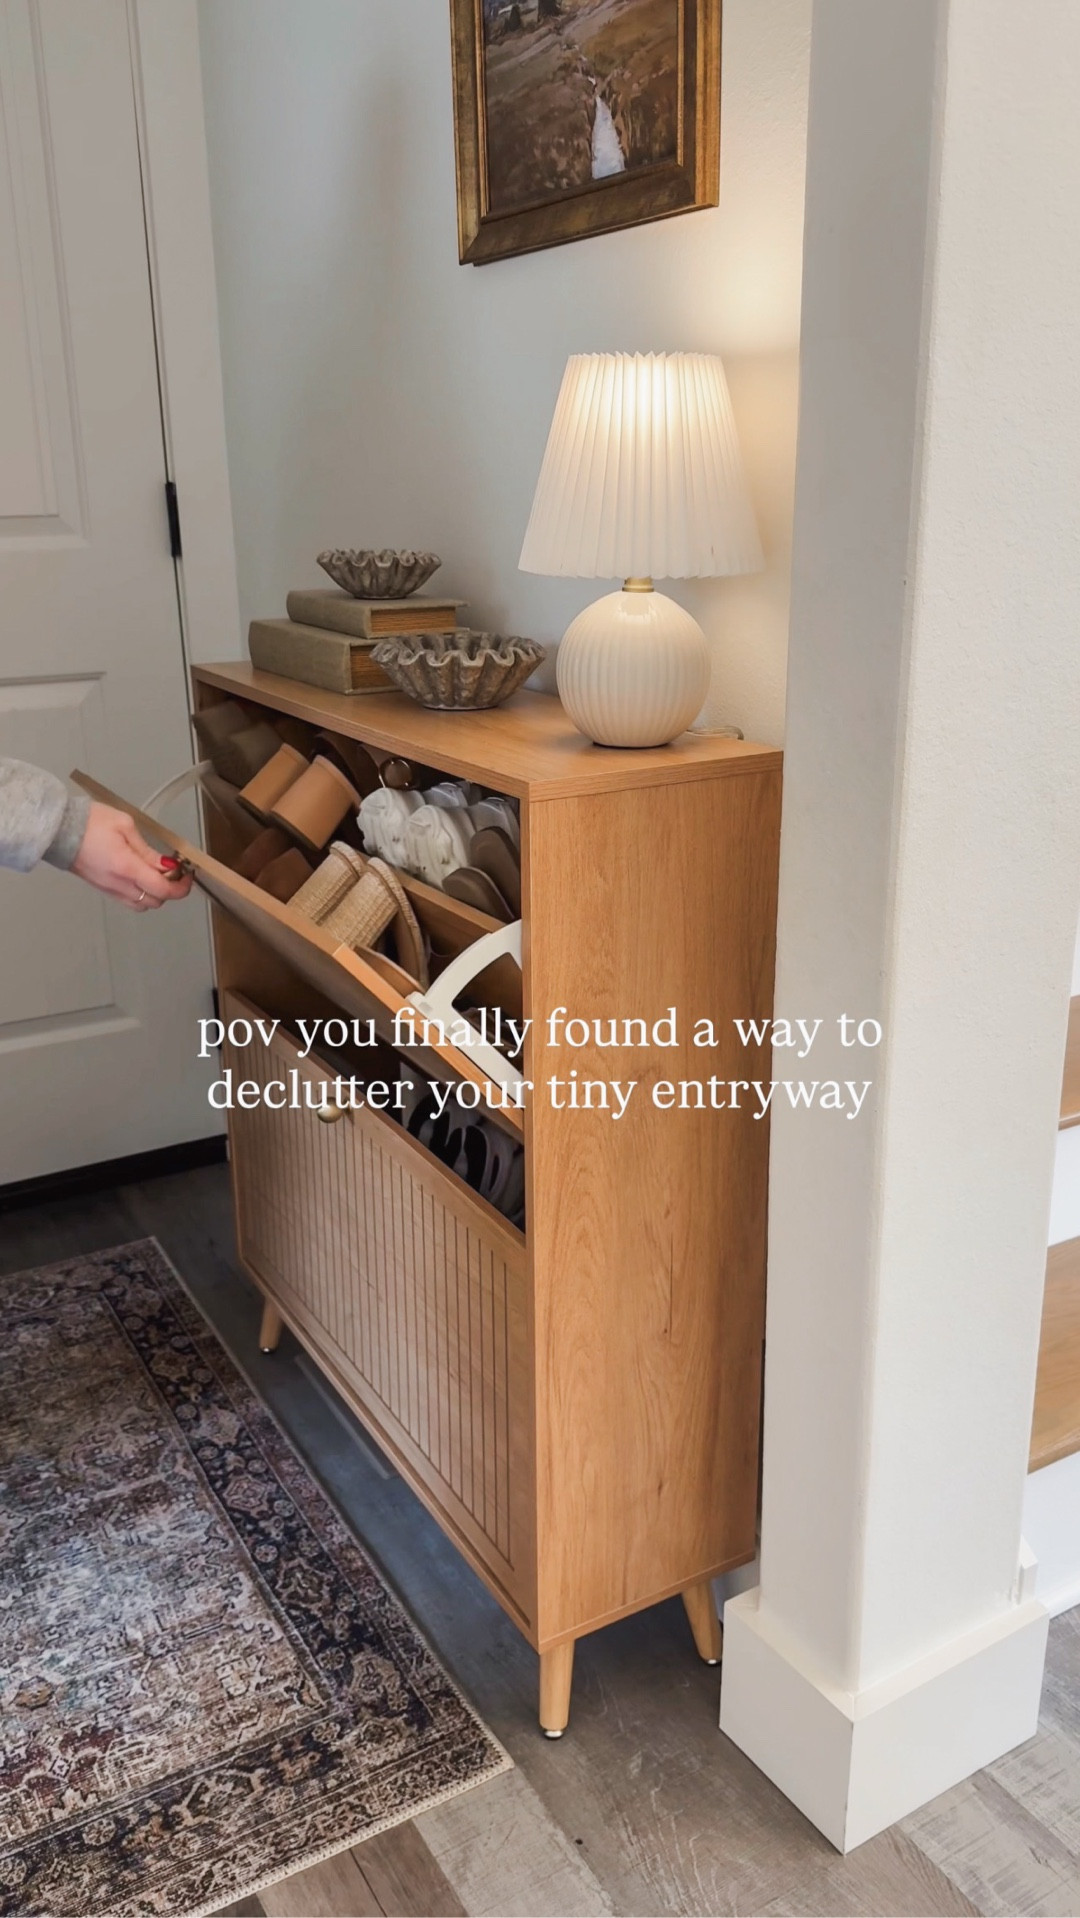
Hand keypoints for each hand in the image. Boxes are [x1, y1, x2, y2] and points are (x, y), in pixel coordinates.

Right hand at [71, 802, 192, 909]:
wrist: (59, 830)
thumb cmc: (92, 822)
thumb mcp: (125, 826)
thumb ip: (147, 850)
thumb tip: (167, 865)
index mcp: (127, 868)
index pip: (163, 889)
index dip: (182, 887)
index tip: (187, 874)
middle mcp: (120, 885)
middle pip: (156, 902)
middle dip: (170, 889)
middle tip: (173, 870)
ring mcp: (110, 890)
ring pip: (143, 906)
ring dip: (155, 894)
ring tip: (156, 873)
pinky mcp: (103, 890)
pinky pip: (130, 901)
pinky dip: (142, 895)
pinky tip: (141, 877)